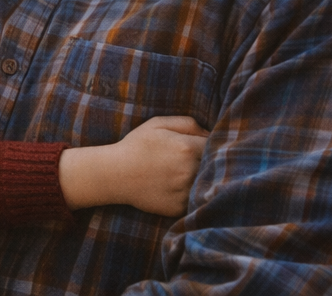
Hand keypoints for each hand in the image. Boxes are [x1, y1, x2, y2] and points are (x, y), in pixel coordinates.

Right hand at [59, 116, 207, 215]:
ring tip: (190, 174)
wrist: (115, 175)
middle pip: (216, 166)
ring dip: (206, 179)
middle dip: (212, 162)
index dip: (214, 145)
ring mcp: (186, 191)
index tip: (206, 146)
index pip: (217, 146)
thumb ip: (187, 123)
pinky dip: (195, 194)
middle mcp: (190, 170)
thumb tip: (210, 133)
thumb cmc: (136, 146)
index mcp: (187, 147)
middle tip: (202, 160)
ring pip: (209, 184)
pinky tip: (181, 187)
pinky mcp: (181, 207)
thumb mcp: (158, 124)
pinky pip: (198, 200)